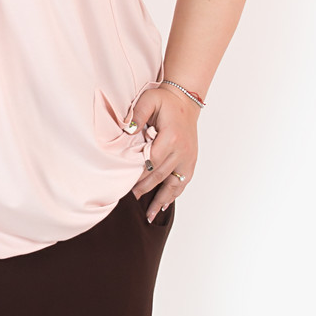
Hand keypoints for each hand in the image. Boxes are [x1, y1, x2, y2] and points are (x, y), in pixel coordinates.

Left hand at [126, 85, 198, 218]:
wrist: (185, 100)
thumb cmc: (165, 100)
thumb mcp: (149, 100)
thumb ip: (137, 115)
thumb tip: (127, 131)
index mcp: (171, 137)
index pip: (152, 161)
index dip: (138, 174)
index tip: (125, 184)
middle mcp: (182, 151)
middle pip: (160, 175)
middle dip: (144, 188)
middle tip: (128, 200)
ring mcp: (188, 158)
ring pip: (172, 184)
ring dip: (160, 200)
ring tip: (147, 215)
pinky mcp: (191, 162)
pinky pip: (182, 183)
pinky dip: (173, 196)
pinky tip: (163, 207)